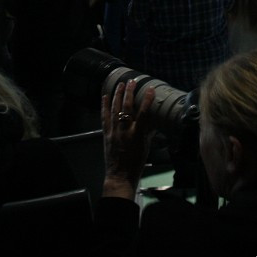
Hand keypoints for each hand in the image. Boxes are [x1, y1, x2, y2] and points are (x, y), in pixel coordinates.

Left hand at [101, 80, 154, 199]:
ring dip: (117, 95)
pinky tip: (105, 96)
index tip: (150, 89)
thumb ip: (148, 132)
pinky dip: (104, 106)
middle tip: (131, 81)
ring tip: (120, 84)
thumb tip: (152, 120)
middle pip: (126, 107)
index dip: (147, 100)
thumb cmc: (136, 163)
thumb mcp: (146, 147)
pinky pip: (104, 117)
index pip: (143, 113)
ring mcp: (114, 132)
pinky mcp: (106, 134)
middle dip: (129, 92)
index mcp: (137, 134)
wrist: (120, 175)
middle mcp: (124, 131)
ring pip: (114, 109)